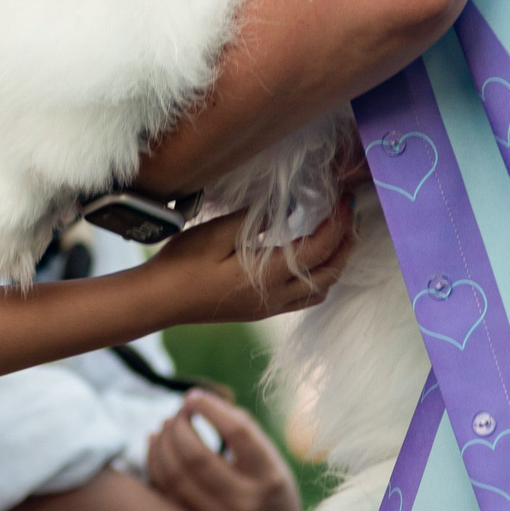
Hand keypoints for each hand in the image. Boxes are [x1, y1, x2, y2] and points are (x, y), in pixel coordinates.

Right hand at [142, 198, 353, 323]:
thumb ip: (254, 221)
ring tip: (339, 237)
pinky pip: (305, 298)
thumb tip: (290, 206)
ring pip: (321, 290)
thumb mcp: (213, 234)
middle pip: (329, 273)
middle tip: (351, 214)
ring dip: (337, 264)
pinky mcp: (261, 311)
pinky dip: (320, 278)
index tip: (345, 199)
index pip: (317, 249)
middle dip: (346, 244)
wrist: (158, 301)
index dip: (337, 223)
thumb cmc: (180, 264)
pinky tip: (312, 261)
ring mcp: (270, 308)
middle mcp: (276, 297)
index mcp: (266, 276)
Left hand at [146, 390, 302, 510]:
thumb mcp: (272, 462)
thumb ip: (243, 429)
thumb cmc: (270, 494)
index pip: (237, 433)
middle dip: (179, 425)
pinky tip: (156, 442)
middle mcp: (243, 503)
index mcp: (269, 479)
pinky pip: (162, 491)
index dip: (210, 408)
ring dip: (163, 441)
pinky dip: (153, 461)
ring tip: (168, 424)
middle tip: (179, 412)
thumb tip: (199, 399)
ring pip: (173, 474)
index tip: (194, 396)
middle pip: (196, 455)